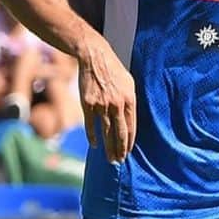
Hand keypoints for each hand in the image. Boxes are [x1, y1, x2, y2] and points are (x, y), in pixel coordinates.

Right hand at [78, 39, 135, 163]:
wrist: (95, 57)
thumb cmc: (113, 70)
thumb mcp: (129, 83)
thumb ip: (131, 101)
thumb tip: (131, 119)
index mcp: (130, 100)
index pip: (131, 128)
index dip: (129, 143)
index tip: (128, 153)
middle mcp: (117, 104)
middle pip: (120, 133)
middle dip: (120, 150)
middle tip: (119, 162)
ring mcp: (102, 105)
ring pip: (106, 132)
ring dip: (108, 148)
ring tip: (110, 159)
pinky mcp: (87, 104)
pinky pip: (90, 125)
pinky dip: (92, 137)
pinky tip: (94, 146)